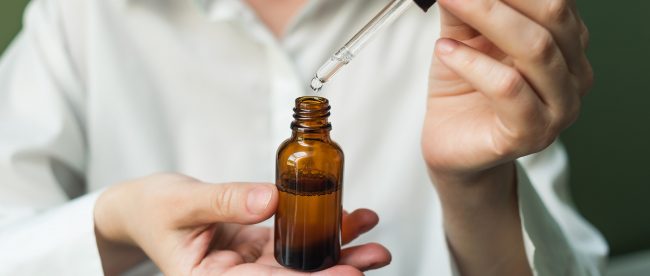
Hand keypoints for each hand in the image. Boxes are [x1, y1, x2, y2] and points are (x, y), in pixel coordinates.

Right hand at [94, 173, 390, 274]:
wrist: (143, 207)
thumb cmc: (152, 208)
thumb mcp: (182, 202)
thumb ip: (224, 201)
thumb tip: (268, 199)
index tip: (347, 274)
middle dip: (336, 270)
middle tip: (374, 257)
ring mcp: (249, 263)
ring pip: (300, 262)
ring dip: (338, 250)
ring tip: (374, 241)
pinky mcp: (257, 246)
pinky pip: (294, 240)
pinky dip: (322, 228)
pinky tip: (351, 219)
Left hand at [423, 0, 591, 178]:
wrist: (452, 144)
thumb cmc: (463, 91)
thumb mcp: (464, 38)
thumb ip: (469, 9)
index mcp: (566, 45)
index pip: (555, 1)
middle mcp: (573, 74)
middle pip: (552, 17)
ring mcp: (558, 108)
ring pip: (535, 49)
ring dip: (487, 18)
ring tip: (452, 4)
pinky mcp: (531, 133)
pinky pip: (508, 87)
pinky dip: (473, 63)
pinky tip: (447, 52)